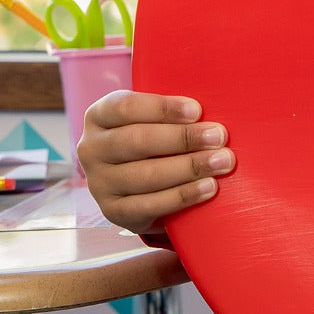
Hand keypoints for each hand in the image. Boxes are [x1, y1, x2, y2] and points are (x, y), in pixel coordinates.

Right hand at [77, 90, 234, 235]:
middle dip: (184, 139)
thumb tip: (215, 102)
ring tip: (222, 162)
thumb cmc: (153, 135)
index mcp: (99, 115)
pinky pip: (150, 205)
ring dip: (189, 168)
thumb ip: (172, 109)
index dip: (163, 108)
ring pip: (146, 176)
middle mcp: (91, 149)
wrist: (136, 180)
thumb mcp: (152, 116)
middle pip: (138, 141)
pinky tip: (209, 187)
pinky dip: (183, 196)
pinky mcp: (113, 212)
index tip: (198, 111)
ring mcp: (99, 183)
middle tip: (219, 136)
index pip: (126, 108)